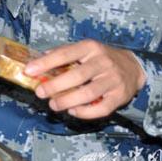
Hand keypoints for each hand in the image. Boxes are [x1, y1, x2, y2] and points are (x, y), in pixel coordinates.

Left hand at [26, 39, 146, 119]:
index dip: (46, 63)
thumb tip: (37, 60)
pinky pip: (102, 109)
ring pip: (88, 94)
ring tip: (53, 104)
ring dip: (67, 101)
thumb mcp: (84, 49)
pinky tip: (73, 111)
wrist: (133, 66)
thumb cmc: (100, 58)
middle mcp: (103, 62)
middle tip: (40, 93)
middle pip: (77, 76)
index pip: (65, 54)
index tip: (29, 70)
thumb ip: (63, 54)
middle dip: (55, 86)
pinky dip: (85, 112)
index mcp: (90, 47)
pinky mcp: (120, 96)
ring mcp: (113, 80)